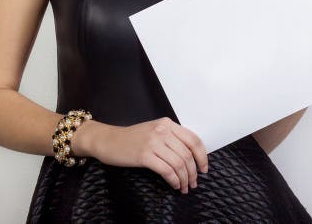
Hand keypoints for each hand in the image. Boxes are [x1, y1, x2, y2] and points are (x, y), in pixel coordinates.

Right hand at [75, 117, 207, 193]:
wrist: (108, 140)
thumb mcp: (154, 131)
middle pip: (187, 154)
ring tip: (185, 187)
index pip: (193, 139)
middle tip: (194, 183)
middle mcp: (162, 130)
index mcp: (167, 124)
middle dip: (193, 172)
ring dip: (185, 179)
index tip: (203, 168)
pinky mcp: (144, 155)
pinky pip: (167, 170)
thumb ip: (171, 138)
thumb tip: (191, 157)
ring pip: (179, 164)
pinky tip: (175, 185)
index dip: (202, 156)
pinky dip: (174, 180)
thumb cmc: (131, 138)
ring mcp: (153, 142)